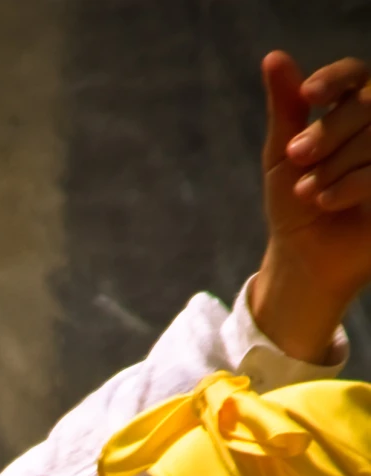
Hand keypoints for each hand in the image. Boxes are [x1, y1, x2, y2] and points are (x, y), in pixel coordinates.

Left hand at [253, 51, 370, 360]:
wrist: (304, 259)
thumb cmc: (294, 206)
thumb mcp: (283, 156)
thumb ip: (285, 108)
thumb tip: (274, 57)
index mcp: (351, 109)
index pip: (354, 75)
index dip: (334, 80)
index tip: (307, 97)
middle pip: (367, 104)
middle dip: (329, 132)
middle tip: (297, 157)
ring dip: (336, 163)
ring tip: (308, 193)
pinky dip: (353, 183)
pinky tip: (327, 201)